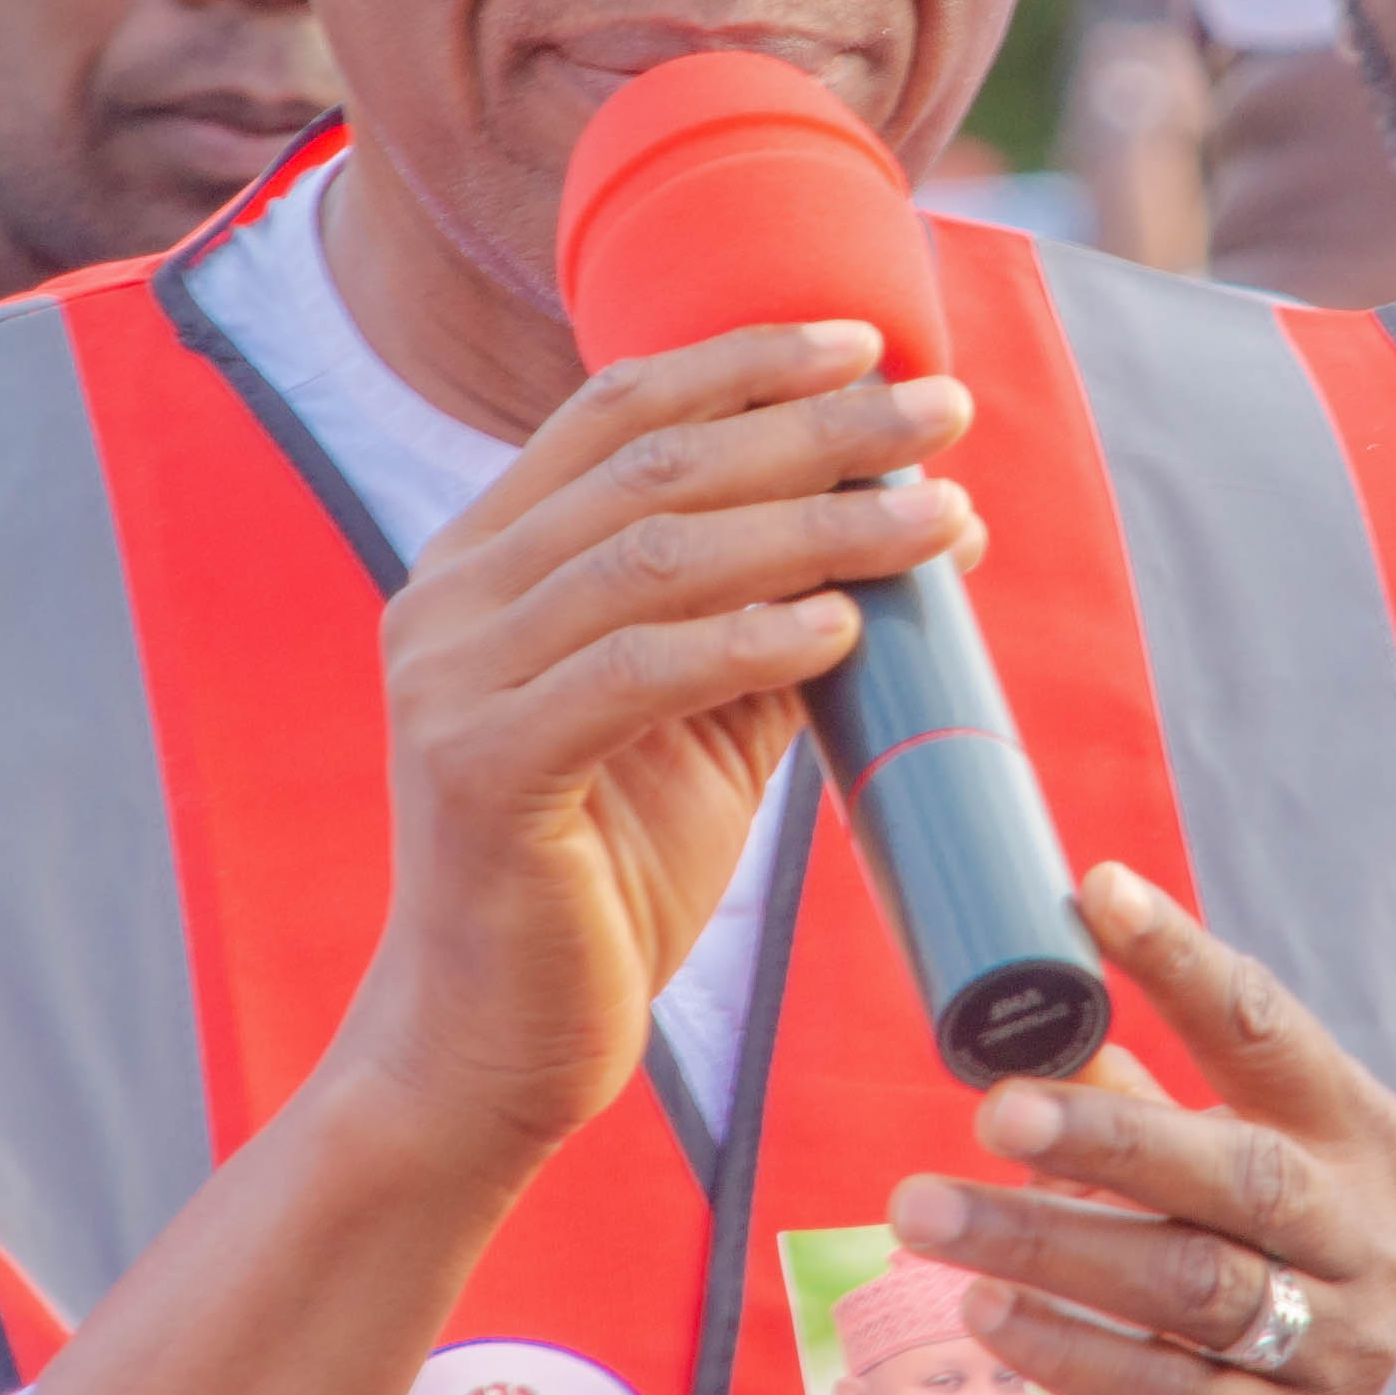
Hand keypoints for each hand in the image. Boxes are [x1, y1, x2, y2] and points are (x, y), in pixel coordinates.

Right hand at [344, 320, 979, 1162]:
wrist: (490, 1050)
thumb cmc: (603, 882)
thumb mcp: (701, 721)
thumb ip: (771, 615)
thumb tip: (920, 516)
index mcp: (485, 561)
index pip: (616, 411)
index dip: (745, 361)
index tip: (872, 344)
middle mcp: (450, 595)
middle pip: (655, 464)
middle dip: (814, 426)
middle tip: (944, 409)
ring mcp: (451, 678)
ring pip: (657, 554)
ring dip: (817, 525)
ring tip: (936, 515)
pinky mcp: (480, 767)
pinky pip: (636, 672)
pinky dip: (750, 637)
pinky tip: (845, 626)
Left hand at [888, 859, 1395, 1394]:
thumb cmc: (1216, 1285)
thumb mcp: (1201, 1183)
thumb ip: (1138, 1096)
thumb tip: (1022, 998)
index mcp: (1351, 1138)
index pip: (1268, 1032)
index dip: (1186, 963)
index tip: (1099, 893)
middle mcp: (1362, 1238)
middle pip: (1236, 1171)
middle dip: (1106, 1133)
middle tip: (988, 1108)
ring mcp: (1334, 1351)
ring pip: (1187, 1282)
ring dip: (1044, 1241)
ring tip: (922, 1212)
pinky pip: (1163, 1392)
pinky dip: (1066, 1347)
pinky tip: (983, 1311)